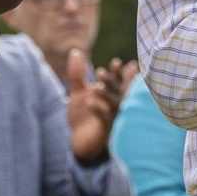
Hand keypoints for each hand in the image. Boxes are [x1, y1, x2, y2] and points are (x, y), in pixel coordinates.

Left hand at [65, 48, 125, 163]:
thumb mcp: (78, 93)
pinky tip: (89, 102)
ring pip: (115, 105)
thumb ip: (78, 74)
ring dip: (106, 95)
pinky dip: (98, 110)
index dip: (120, 72)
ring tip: (95, 87)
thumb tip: (75, 52)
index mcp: (112, 96)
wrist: (77, 144)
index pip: (121, 81)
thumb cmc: (81, 118)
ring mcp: (113, 119)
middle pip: (120, 91)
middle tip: (101, 72)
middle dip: (113, 81)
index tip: (117, 62)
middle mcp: (116, 106)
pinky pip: (106, 120)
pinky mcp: (106, 131)